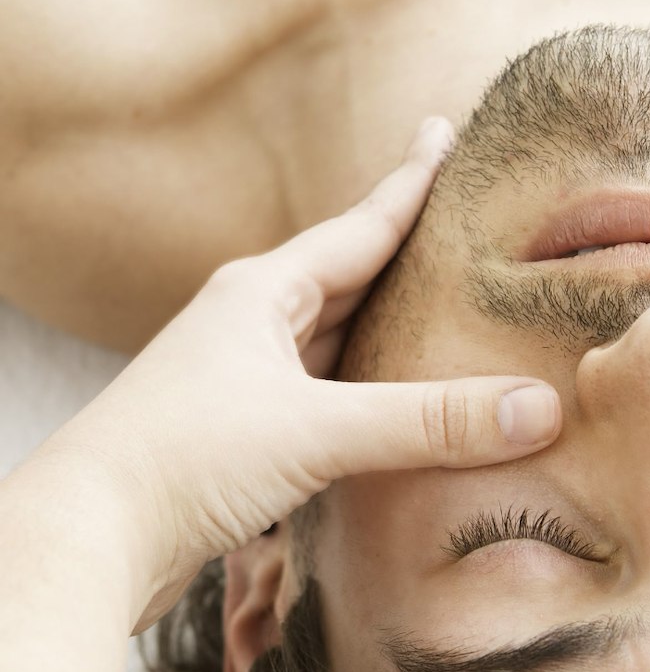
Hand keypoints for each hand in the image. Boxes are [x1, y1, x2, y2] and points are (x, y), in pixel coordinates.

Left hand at [47, 117, 561, 633]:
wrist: (90, 535)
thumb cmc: (183, 460)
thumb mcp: (316, 431)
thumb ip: (426, 422)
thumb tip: (537, 410)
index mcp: (261, 293)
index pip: (359, 227)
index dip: (411, 184)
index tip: (447, 136)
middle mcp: (247, 326)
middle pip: (347, 280)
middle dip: (404, 257)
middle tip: (464, 232)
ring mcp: (239, 381)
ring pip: (330, 345)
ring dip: (380, 332)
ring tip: (436, 316)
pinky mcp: (237, 435)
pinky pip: (315, 399)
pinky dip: (357, 396)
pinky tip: (382, 407)